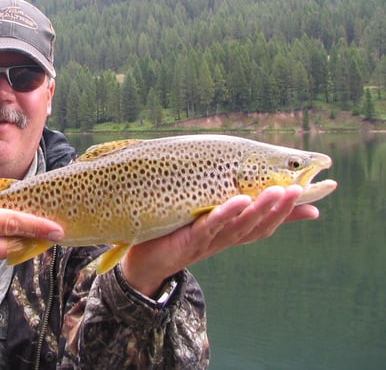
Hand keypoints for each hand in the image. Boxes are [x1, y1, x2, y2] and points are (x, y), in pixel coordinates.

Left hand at [120, 185, 319, 296]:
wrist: (143, 263)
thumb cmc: (174, 236)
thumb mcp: (201, 221)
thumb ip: (221, 208)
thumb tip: (240, 190)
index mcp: (229, 235)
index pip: (264, 224)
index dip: (287, 213)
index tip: (309, 196)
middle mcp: (223, 240)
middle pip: (257, 225)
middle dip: (279, 208)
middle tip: (297, 189)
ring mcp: (208, 241)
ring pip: (239, 226)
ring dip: (259, 210)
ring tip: (276, 192)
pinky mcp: (188, 240)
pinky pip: (210, 226)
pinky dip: (224, 214)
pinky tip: (237, 201)